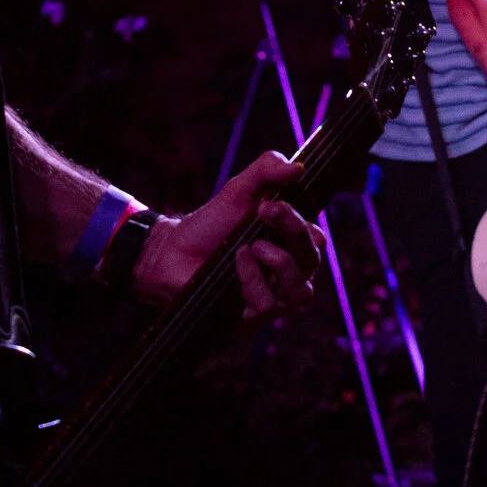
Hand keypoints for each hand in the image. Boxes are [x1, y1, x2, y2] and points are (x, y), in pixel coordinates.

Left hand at [133, 150, 322, 319]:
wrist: (171, 250)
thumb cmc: (209, 224)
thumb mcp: (239, 189)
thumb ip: (267, 170)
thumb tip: (298, 168)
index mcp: (288, 245)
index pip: (315, 240)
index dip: (304, 224)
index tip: (275, 204)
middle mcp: (284, 274)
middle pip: (311, 262)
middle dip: (294, 234)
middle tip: (265, 213)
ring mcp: (269, 298)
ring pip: (299, 292)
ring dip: (279, 263)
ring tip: (252, 246)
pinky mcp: (249, 317)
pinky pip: (267, 306)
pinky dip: (253, 280)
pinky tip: (238, 262)